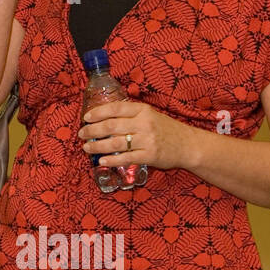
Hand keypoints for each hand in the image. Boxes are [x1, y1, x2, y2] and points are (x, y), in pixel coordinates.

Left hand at [78, 101, 200, 170]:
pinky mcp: (150, 156)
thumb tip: (103, 117)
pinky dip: (112, 160)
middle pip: (112, 126)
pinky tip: (102, 161)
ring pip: (116, 142)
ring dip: (98, 146)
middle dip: (93, 130)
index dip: (98, 112)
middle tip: (82, 134)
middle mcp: (144, 123)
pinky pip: (126, 158)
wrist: (188, 144)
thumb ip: (130, 114)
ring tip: (87, 147)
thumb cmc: (165, 129)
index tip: (86, 117)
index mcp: (142, 110)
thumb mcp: (150, 115)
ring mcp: (147, 140)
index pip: (115, 108)